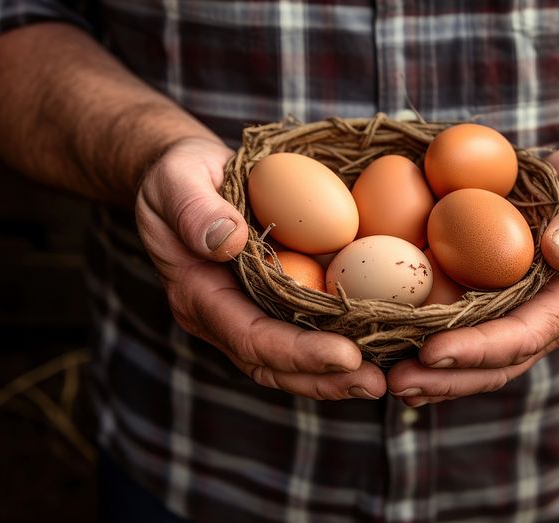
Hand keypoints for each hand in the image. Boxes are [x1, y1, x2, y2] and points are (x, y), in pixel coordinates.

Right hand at [135, 136, 386, 400]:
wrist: (183, 180)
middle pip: (272, 365)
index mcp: (197, 294)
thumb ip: (195, 209)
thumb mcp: (177, 179)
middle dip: (323, 378)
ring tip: (381, 380)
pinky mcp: (268, 305)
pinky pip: (301, 335)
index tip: (347, 355)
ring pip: (288, 363)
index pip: (250, 336)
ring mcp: (244, 315)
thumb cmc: (180, 175)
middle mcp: (221, 317)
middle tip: (376, 383)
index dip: (298, 352)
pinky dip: (336, 347)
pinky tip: (376, 346)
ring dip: (334, 376)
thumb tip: (229, 240)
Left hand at [386, 143, 558, 405]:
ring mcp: (521, 317)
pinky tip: (394, 355)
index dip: (478, 348)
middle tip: (397, 381)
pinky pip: (466, 335)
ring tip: (390, 381)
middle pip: (496, 364)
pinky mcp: (499, 306)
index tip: (432, 350)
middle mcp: (546, 320)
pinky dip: (431, 353)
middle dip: (447, 377)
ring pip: (478, 362)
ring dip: (435, 377)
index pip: (524, 335)